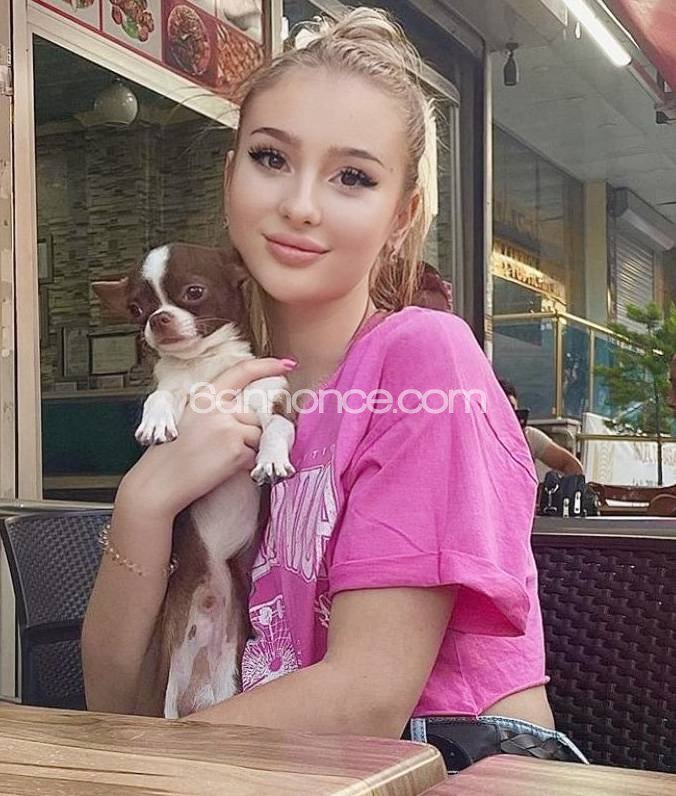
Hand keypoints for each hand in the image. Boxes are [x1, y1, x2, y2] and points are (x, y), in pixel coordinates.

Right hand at [117, 358, 294, 521]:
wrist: (160, 481)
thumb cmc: (173, 455)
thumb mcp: (192, 419)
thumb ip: (219, 411)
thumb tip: (251, 414)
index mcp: (206, 396)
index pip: (242, 371)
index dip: (267, 365)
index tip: (286, 364)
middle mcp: (218, 407)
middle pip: (255, 414)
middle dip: (250, 432)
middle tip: (225, 448)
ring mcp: (229, 427)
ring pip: (259, 435)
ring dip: (248, 449)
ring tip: (220, 458)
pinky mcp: (236, 448)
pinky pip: (255, 455)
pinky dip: (245, 464)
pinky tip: (222, 468)